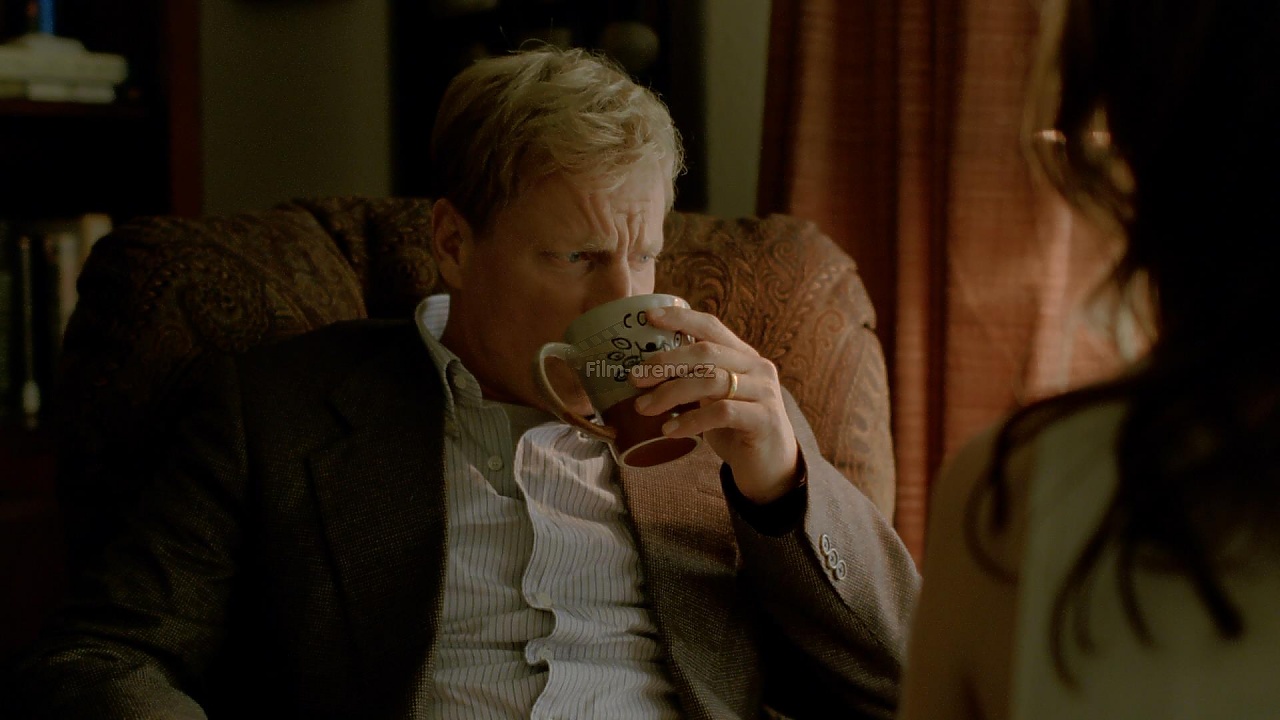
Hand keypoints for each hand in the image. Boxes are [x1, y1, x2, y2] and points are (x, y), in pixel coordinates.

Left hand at [629, 305, 799, 503]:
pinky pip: (722, 411)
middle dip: (665, 362)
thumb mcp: (715, 398)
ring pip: (711, 381)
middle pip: (706, 352)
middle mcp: (757, 367)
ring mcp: (764, 392)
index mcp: (743, 356)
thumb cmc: (735, 430)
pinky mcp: (764, 418)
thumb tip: (645, 373)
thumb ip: (695, 380)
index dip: (680, 318)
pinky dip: (690, 420)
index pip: (711, 327)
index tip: (648, 317)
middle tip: (635, 377)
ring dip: (671, 393)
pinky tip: (670, 430)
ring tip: (644, 408)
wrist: (771, 467)